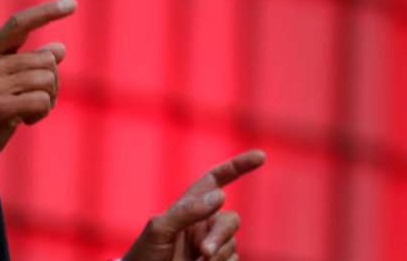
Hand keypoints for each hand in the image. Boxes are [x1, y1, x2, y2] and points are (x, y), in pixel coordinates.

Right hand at [0, 0, 74, 179]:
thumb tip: (60, 48)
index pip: (19, 23)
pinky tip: (27, 121)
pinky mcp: (0, 106)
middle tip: (39, 99)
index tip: (72, 3)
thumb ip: (30, 62)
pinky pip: (42, 101)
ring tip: (31, 110)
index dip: (46, 12)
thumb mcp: (5, 79)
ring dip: (48, 99)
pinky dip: (42, 112)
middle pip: (46, 60)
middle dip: (53, 82)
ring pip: (48, 80)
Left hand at [122, 149, 265, 260]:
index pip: (217, 179)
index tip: (260, 155)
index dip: (238, 166)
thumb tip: (220, 195)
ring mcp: (213, 245)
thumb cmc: (146, 253)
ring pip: (232, 244)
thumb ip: (188, 211)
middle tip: (203, 253)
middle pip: (231, 219)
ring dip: (217, 256)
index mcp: (191, 205)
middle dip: (220, 236)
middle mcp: (205, 222)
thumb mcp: (160, 229)